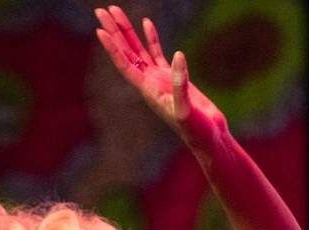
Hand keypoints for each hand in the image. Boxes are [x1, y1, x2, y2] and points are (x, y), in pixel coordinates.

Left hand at [93, 6, 227, 152]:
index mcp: (148, 90)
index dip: (113, 48)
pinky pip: (157, 53)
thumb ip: (181, 84)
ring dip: (127, 31)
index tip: (100, 30)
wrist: (208, 138)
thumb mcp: (187, 110)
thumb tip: (178, 55)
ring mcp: (159, 79)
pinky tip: (146, 23)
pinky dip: (151, 38)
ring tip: (115, 11)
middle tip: (101, 11)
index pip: (125, 65)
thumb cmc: (196, 131)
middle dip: (114, 31)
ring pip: (139, 49)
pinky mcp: (172, 77)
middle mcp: (148, 83)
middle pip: (126, 52)